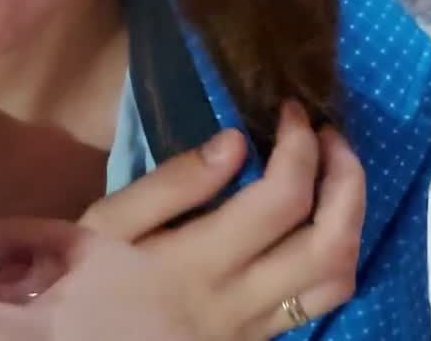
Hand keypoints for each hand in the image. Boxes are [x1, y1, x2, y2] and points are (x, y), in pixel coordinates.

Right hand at [77, 101, 365, 339]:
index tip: (290, 111)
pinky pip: (318, 302)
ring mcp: (253, 330)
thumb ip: (171, 185)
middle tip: (329, 135)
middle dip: (348, 178)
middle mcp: (239, 303)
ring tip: (336, 174)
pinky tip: (315, 222)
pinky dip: (333, 254)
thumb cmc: (78, 279)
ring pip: (337, 280)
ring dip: (352, 220)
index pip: (283, 200)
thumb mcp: (105, 224)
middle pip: (330, 244)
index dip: (300, 147)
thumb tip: (237, 141)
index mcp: (198, 265)